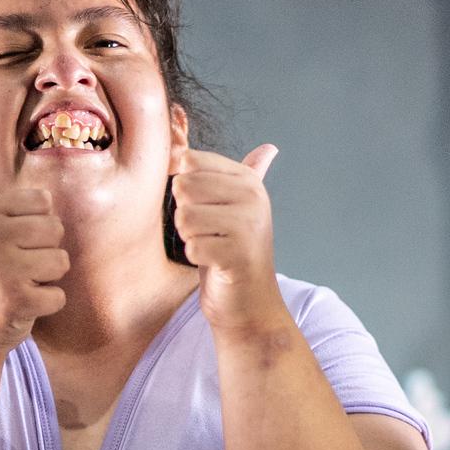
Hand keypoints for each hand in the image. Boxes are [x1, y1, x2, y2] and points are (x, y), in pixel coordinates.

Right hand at [0, 151, 68, 358]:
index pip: (44, 201)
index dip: (37, 225)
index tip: (14, 242)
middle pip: (56, 229)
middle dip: (44, 253)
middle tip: (17, 268)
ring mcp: (3, 269)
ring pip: (61, 262)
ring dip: (46, 279)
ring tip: (19, 285)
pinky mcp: (17, 301)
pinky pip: (59, 295)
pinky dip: (46, 305)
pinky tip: (21, 306)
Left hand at [171, 146, 286, 336]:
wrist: (249, 302)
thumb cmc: (232, 252)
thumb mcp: (232, 207)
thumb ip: (229, 175)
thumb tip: (265, 147)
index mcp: (248, 180)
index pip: (190, 161)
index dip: (184, 187)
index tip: (205, 208)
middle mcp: (253, 197)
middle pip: (183, 187)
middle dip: (186, 215)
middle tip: (209, 232)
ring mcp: (249, 224)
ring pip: (185, 218)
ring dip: (191, 238)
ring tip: (212, 247)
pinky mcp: (238, 253)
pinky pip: (192, 246)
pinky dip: (198, 259)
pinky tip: (216, 263)